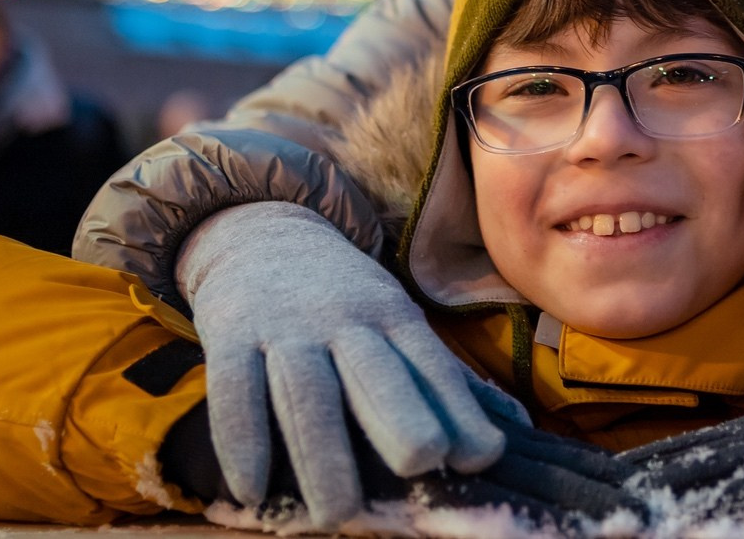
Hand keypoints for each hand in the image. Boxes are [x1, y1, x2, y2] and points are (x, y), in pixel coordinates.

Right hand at [178, 202, 508, 526]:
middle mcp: (343, 320)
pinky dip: (242, 440)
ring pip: (306, 392)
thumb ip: (444, 379)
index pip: (430, 365)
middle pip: (374, 372)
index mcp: (392, 317)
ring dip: (321, 452)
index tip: (480, 455)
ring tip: (337, 514)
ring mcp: (285, 328)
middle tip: (422, 464)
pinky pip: (235, 391)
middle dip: (400, 416)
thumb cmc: (343, 299)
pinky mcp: (231, 337)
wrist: (258, 232)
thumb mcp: (396, 321)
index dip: (456, 408)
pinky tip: (252, 490)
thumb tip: (512, 427)